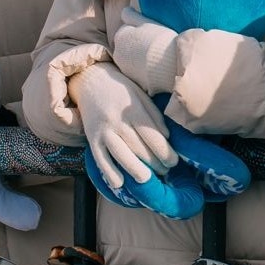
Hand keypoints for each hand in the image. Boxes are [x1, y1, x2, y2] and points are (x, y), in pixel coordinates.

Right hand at [72, 62, 176, 192]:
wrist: (90, 81)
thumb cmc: (121, 90)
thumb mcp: (141, 96)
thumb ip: (154, 116)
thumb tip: (167, 137)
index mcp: (133, 110)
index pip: (152, 135)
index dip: (165, 152)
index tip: (174, 162)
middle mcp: (117, 122)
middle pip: (139, 148)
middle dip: (154, 164)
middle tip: (165, 172)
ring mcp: (103, 132)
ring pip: (120, 156)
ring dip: (136, 171)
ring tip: (148, 181)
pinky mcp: (91, 139)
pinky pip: (100, 160)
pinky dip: (110, 173)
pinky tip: (120, 184)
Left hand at [112, 7, 182, 94]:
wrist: (172, 65)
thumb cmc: (162, 40)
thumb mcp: (147, 23)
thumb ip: (132, 16)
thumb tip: (124, 10)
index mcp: (120, 37)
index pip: (127, 30)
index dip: (140, 31)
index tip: (152, 33)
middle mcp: (119, 54)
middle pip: (127, 46)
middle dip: (137, 45)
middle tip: (154, 44)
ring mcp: (126, 69)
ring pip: (132, 59)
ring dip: (140, 57)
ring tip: (157, 55)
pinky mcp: (135, 80)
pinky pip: (139, 72)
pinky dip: (145, 69)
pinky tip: (158, 66)